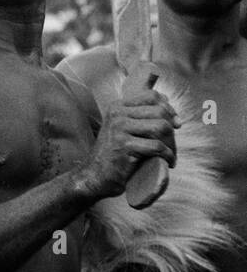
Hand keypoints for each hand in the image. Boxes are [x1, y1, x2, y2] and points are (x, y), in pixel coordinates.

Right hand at [78, 71, 176, 200]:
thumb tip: (175, 114)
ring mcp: (118, 128)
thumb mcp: (127, 129)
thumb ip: (146, 117)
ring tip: (170, 154)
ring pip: (161, 127)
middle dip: (172, 130)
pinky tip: (169, 162)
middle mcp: (116, 114)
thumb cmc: (118, 154)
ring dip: (172, 144)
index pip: (152, 96)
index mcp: (117, 106)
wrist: (97, 175)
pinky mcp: (123, 146)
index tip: (175, 125)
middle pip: (160, 112)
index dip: (169, 109)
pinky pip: (157, 146)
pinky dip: (169, 156)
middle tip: (171, 145)